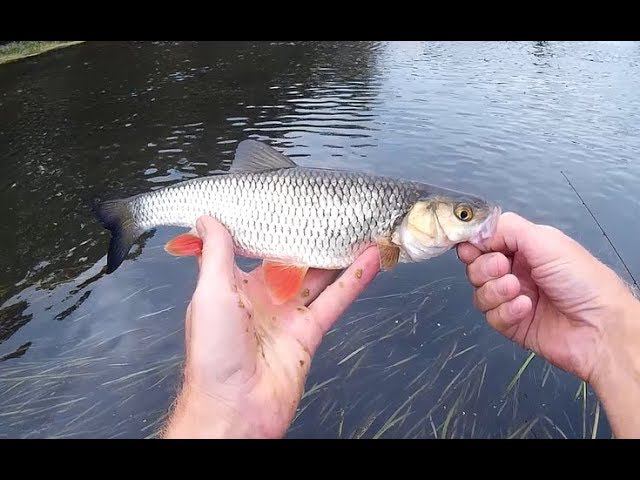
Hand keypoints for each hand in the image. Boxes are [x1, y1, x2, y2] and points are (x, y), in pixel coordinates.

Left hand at [162, 216, 380, 437]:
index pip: (256, 249)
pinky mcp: (309, 332)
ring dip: (339, 254)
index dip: (271, 228)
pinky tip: (369, 259)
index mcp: (237, 286)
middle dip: (312, 238)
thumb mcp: (210, 292)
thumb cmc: (212, 353)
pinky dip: (353, 279)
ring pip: (320, 277)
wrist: (233, 406)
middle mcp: (265, 298)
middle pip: (295, 261)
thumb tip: (208, 218)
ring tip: (359, 227)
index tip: (285, 203)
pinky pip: (335, 301)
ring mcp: (289, 315)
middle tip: (332, 211)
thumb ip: (216, 254)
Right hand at [457, 212, 639, 437]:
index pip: (485, 241)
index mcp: (525, 248)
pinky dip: (506, 311)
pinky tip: (526, 308)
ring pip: (479, 291)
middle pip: (476, 266)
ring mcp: (511, 298)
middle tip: (503, 268)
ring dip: (495, 290)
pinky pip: (490, 316)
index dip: (474, 243)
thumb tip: (474, 230)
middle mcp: (516, 271)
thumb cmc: (582, 279)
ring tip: (518, 290)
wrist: (601, 328)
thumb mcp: (545, 241)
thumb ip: (507, 229)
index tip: (471, 247)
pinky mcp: (511, 324)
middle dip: (484, 267)